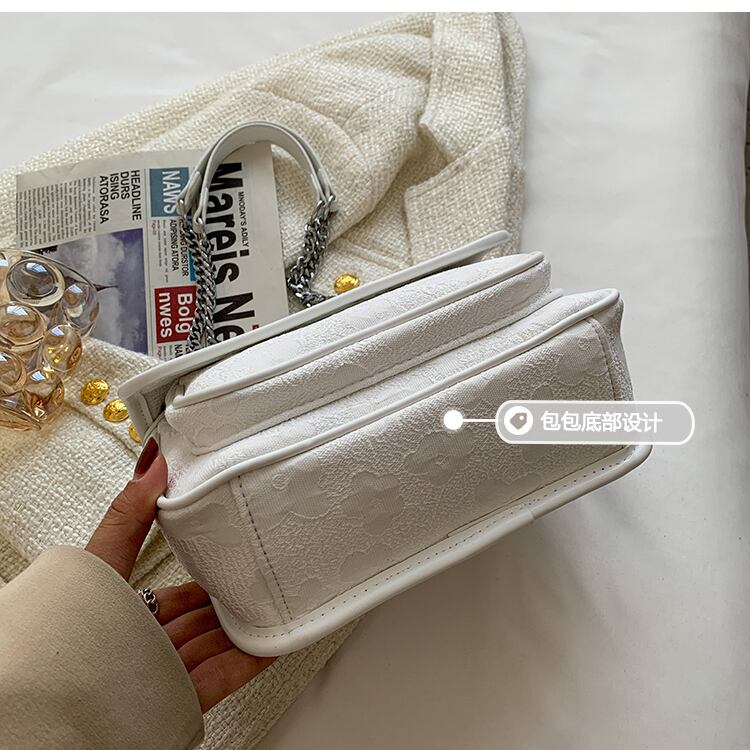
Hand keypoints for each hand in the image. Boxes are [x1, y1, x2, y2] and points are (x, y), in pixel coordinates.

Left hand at [85, 438, 273, 711]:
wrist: (64, 711)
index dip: (198, 564)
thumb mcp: (101, 564)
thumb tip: (153, 462)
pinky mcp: (181, 700)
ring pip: (215, 642)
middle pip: (197, 615)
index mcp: (121, 613)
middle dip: (228, 593)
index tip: (226, 543)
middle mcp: (142, 644)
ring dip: (245, 622)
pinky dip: (253, 656)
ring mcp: (163, 674)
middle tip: (258, 567)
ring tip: (275, 596)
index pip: (169, 587)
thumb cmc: (70, 638)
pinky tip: (274, 637)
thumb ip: (129, 517)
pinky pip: (225, 676)